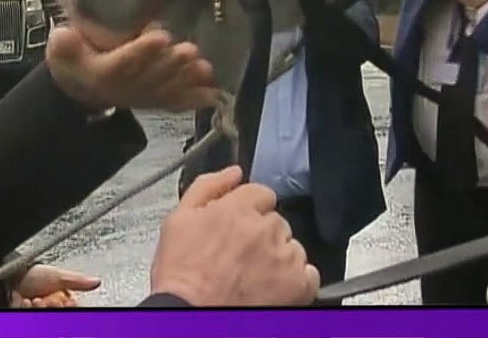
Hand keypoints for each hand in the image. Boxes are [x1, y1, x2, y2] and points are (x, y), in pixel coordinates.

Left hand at [10, 265, 99, 307]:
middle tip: (48, 299)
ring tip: (36, 299)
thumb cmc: (35, 274)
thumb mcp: (59, 276)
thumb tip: (96, 281)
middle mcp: (53, 308)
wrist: (12, 276)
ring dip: (41, 307)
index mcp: (64, 301)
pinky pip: (31, 317)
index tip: (66, 301)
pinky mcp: (28, 316)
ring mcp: (40, 313)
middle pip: (60, 313)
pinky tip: (26, 301)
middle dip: (54, 305)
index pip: (74, 309)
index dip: (70, 306)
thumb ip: (78, 281)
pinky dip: (29, 309)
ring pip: (47, 316)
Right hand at [45, 23, 216, 112]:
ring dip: (186, 79)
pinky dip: (194, 100)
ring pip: (166, 88)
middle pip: (151, 76)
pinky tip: (213, 95)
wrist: (84, 89)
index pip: (123, 62)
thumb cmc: (76, 60)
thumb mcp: (62, 51)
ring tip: (204, 67)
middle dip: (172, 63)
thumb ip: (64, 44)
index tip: (161, 35)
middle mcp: (126, 88)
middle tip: (190, 50)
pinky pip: (175, 102)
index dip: (142, 50)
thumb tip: (62, 34)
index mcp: (102, 72)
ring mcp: (144, 96)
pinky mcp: (156, 100)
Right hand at [150, 165, 318, 305]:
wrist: (190, 314)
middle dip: (262, 233)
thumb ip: (207, 187)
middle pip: (276, 220)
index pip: (261, 193)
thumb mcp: (178, 219)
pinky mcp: (297, 284)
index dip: (249, 209)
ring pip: (292, 245)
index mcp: (238, 208)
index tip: (240, 224)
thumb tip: (232, 172)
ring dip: (278, 256)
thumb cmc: (181, 274)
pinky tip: (273, 286)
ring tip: (253, 274)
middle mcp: (265, 229)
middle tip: (240, 254)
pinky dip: (296, 279)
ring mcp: (284, 257)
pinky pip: (309, 273)